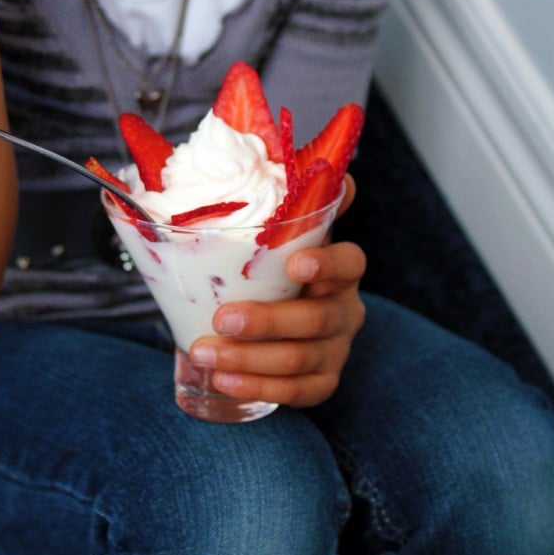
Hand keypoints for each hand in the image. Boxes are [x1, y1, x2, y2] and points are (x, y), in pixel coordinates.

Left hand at [189, 176, 365, 407]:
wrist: (276, 315)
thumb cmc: (276, 266)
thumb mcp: (281, 233)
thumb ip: (292, 199)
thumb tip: (318, 161)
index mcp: (339, 269)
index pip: (349, 263)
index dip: (327, 263)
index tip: (296, 261)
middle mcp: (345, 309)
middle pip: (316, 319)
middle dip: (268, 321)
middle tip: (222, 317)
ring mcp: (336, 349)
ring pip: (301, 359)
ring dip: (250, 359)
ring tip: (204, 350)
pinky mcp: (322, 381)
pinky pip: (297, 392)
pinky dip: (258, 388)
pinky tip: (224, 380)